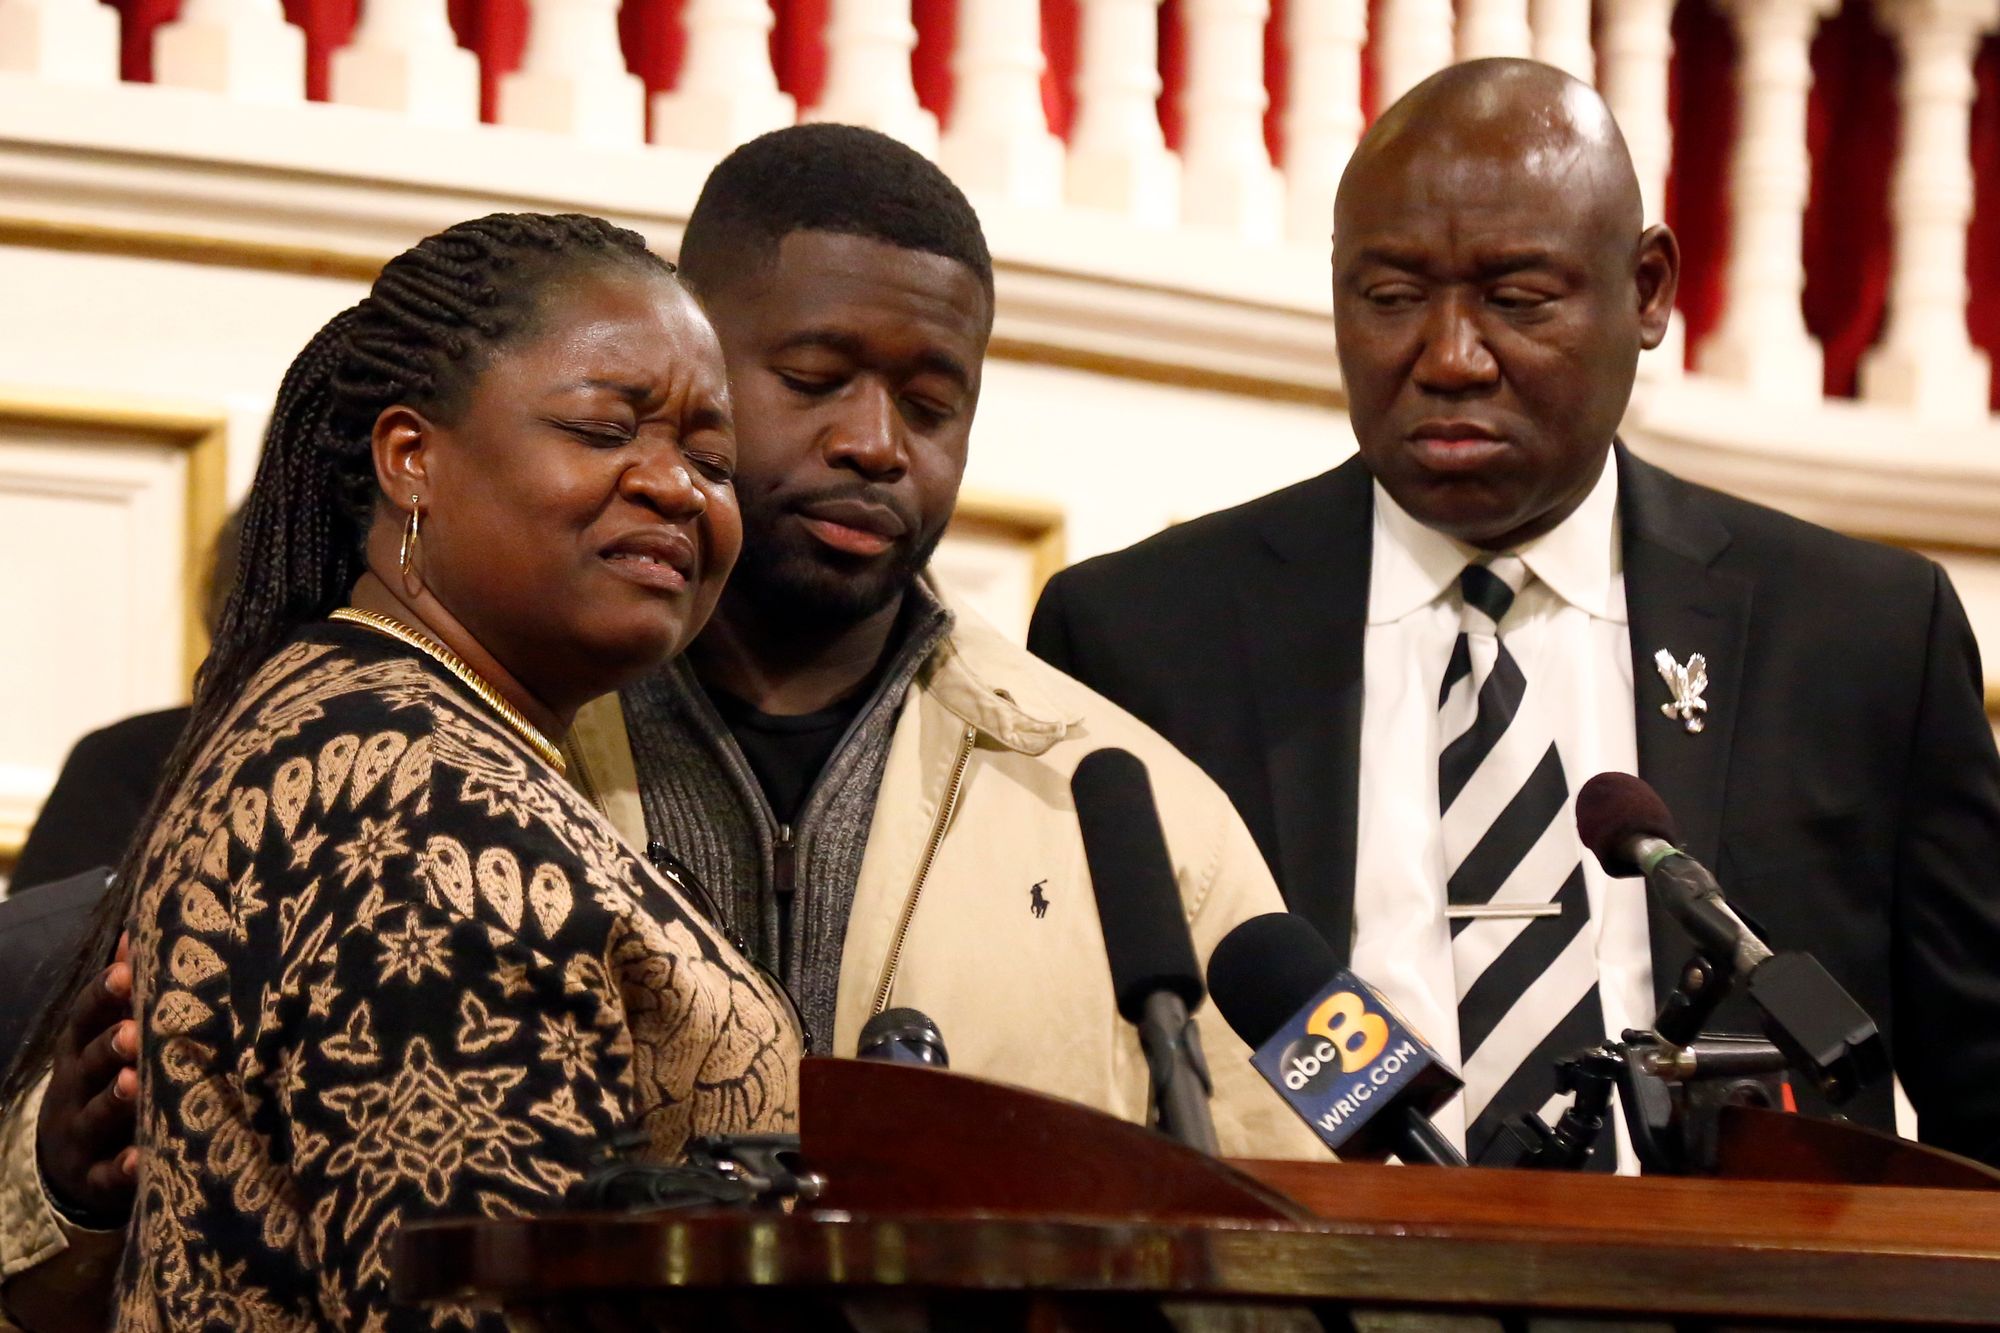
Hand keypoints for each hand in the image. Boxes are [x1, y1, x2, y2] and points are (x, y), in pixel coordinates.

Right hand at [34, 933, 137, 1224]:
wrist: (70, 1159)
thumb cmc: (103, 1078)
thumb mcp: (103, 1034)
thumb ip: (123, 989)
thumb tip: (137, 930)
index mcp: (80, 1048)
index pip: (86, 1016)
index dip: (105, 994)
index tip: (128, 971)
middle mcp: (76, 1088)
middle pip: (89, 1064)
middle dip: (109, 1045)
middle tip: (133, 1030)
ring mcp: (81, 1134)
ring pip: (97, 1116)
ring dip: (115, 1100)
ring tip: (134, 1082)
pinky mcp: (94, 1178)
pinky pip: (107, 1175)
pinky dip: (123, 1168)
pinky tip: (139, 1159)